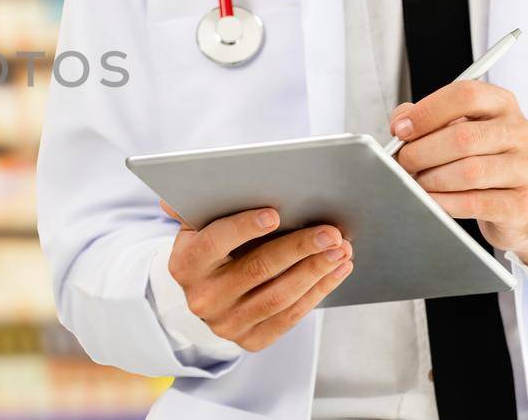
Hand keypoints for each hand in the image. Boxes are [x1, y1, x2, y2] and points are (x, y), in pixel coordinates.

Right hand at [164, 203, 353, 351]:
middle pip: (256, 270)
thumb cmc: (210, 250)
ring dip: (315, 271)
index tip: (275, 214)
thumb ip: (197, 207)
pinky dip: (317, 293)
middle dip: (298, 248)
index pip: (214, 243)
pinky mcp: (251, 340)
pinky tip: (336, 271)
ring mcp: (226, 324)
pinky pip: (290, 317)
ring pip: (278, 296)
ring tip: (341, 250)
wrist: (205, 297)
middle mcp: (202, 298)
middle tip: (330, 232)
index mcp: (185, 264)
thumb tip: (186, 187)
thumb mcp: (197, 228)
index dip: (244, 228)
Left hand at [391, 80, 527, 265]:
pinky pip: (474, 203)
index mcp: (502, 104)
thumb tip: (400, 123)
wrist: (515, 198)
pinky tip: (431, 200)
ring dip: (431, 180)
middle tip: (403, 162)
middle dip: (421, 152)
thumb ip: (424, 118)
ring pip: (469, 172)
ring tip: (417, 182)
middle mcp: (520, 132)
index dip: (427, 112)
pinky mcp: (522, 203)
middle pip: (463, 137)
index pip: (466, 95)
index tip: (400, 129)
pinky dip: (443, 202)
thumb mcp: (454, 128)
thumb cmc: (478, 157)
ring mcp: (526, 168)